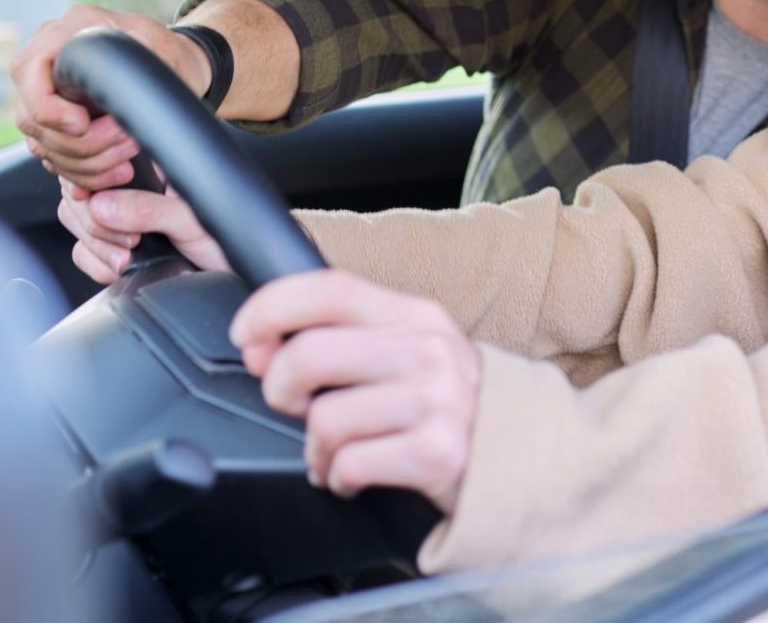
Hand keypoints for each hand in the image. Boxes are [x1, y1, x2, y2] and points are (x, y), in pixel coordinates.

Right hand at [11, 4, 211, 190]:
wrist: (173, 66)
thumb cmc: (168, 53)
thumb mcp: (161, 48)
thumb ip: (138, 66)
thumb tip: (126, 102)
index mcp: (65, 31)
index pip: (28, 73)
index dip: (50, 109)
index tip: (84, 125)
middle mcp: (45, 60)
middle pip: (33, 118)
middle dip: (82, 143)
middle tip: (128, 143)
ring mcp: (44, 94)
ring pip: (43, 145)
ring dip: (87, 164)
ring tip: (128, 159)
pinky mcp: (53, 124)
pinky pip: (54, 158)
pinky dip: (84, 173)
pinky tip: (117, 172)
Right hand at [58, 182, 228, 282]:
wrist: (232, 279)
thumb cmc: (227, 240)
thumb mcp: (192, 219)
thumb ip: (149, 209)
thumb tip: (102, 205)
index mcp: (152, 167)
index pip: (100, 158)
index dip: (87, 178)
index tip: (89, 197)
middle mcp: (131, 188)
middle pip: (79, 193)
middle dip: (96, 223)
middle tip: (131, 240)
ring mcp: (119, 218)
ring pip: (75, 221)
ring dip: (98, 246)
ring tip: (130, 256)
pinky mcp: (113, 247)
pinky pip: (81, 252)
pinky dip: (97, 265)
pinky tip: (123, 267)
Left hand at [230, 271, 479, 513]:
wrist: (521, 456)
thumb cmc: (449, 406)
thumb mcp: (409, 353)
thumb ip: (344, 340)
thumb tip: (262, 346)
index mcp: (416, 316)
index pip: (330, 288)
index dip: (273, 307)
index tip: (245, 333)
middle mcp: (428, 350)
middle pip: (311, 354)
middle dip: (280, 389)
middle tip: (292, 406)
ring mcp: (435, 401)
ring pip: (324, 419)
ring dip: (315, 448)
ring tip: (334, 453)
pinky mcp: (436, 453)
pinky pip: (349, 464)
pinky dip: (338, 479)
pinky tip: (355, 476)